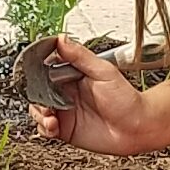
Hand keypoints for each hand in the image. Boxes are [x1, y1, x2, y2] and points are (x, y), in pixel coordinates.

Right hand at [29, 36, 150, 155]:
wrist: (138, 128)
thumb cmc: (127, 100)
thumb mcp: (104, 72)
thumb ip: (80, 56)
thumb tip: (61, 39)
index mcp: (74, 74)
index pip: (48, 68)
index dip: (37, 70)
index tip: (32, 72)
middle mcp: (67, 92)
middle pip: (38, 90)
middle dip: (35, 94)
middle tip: (43, 98)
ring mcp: (65, 111)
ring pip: (38, 109)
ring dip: (38, 112)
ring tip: (49, 115)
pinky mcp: (65, 129)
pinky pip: (45, 128)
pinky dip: (44, 127)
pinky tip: (53, 125)